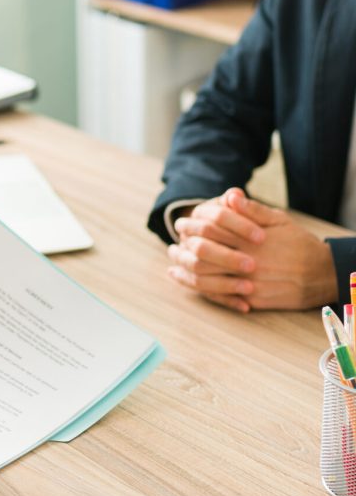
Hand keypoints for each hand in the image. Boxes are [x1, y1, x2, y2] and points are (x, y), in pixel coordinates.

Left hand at [169, 188, 337, 311]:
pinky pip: (218, 296)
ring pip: (204, 278)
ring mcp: (247, 282)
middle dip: (182, 248)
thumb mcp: (278, 220)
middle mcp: (246, 261)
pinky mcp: (250, 299)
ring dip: (184, 270)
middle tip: (173, 244)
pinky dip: (198, 288)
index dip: (192, 226)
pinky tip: (187, 281)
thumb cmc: (298, 244)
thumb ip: (251, 210)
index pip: (211, 230)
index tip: (181, 224)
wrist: (321, 275)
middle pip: (201, 255)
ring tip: (174, 261)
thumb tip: (229, 195)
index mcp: (249, 239)